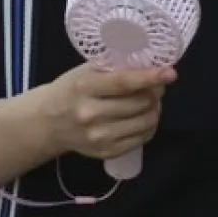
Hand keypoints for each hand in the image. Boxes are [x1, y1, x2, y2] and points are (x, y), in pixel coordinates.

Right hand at [40, 63, 174, 161]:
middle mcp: (91, 114)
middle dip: (155, 91)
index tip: (170, 73)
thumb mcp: (83, 73)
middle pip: (140, 102)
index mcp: (83, 87)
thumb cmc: (69, 91)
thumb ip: (112, 68)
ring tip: (149, 100)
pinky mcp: (108, 151)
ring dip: (155, 108)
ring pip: (146, 121)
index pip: (122, 83)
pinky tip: (142, 116)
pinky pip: (143, 137)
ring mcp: (100, 136)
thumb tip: (149, 65)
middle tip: (156, 84)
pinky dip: (149, 124)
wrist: (47, 123)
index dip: (149, 77)